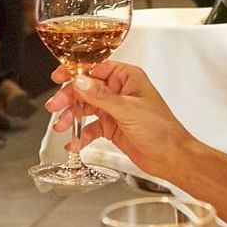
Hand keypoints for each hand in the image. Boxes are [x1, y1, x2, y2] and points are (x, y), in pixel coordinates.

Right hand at [47, 61, 194, 180]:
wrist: (171, 157)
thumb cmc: (162, 130)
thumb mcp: (127, 110)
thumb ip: (101, 96)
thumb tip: (79, 81)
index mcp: (127, 78)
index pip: (95, 68)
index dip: (74, 71)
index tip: (58, 76)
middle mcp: (120, 91)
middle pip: (86, 89)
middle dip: (69, 98)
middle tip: (55, 106)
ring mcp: (115, 109)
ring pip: (86, 108)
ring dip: (72, 117)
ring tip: (62, 126)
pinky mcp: (112, 127)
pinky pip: (91, 128)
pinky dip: (81, 135)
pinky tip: (74, 143)